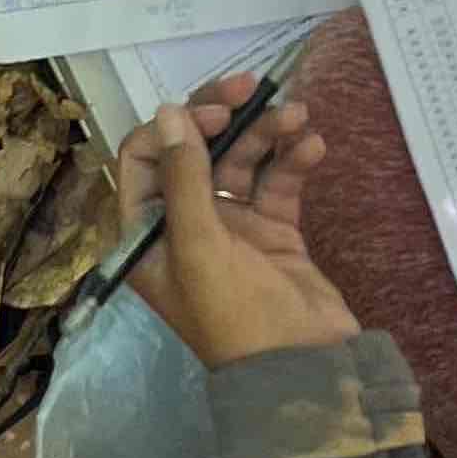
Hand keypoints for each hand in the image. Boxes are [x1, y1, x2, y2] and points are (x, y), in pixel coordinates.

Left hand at [111, 73, 358, 368]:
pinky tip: (314, 147)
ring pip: (241, 161)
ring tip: (299, 116)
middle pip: (194, 151)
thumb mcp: (198, 246)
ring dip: (267, 133)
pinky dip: (293, 161)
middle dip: (223, 116)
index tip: (214, 111)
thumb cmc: (235, 314)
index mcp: (147, 234)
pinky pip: (277, 182)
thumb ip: (182, 177)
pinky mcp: (274, 231)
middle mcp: (183, 224)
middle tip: (254, 88)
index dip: (174, 128)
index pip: (142, 160)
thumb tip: (169, 111)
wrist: (303, 368)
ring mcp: (231, 227)